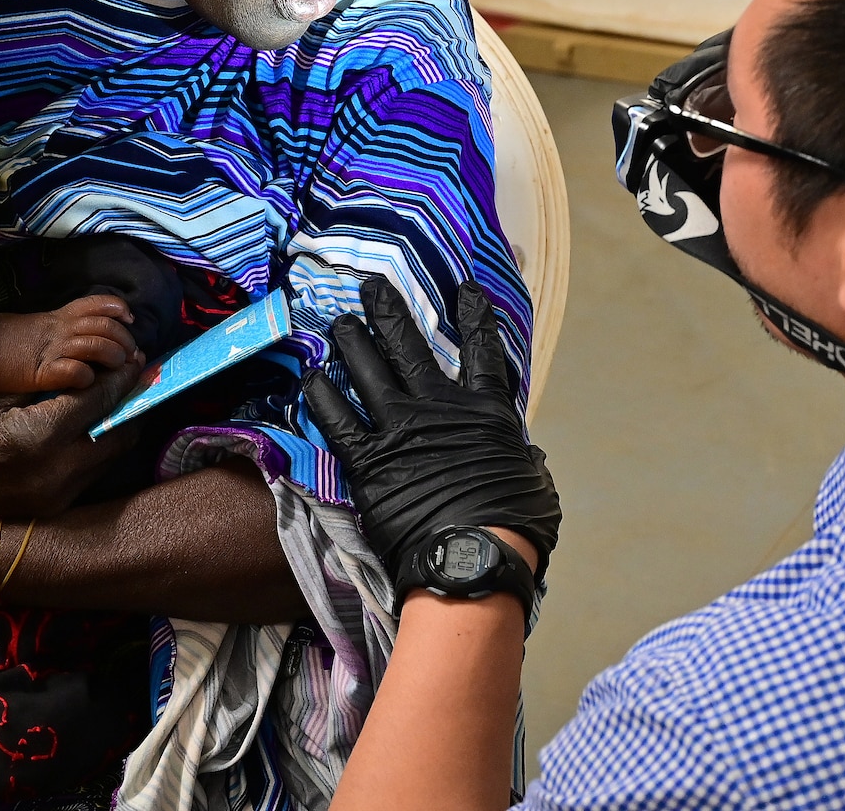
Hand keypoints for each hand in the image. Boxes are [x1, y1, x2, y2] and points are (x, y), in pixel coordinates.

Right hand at [0, 294, 141, 391]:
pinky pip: (74, 371)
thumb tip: (93, 333)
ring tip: (115, 367)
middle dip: (125, 340)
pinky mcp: (42, 372)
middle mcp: (62, 329)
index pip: (99, 303)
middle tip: (130, 355)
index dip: (119, 309)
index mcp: (62, 316)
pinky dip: (86, 376)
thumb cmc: (7, 338)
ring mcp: (53, 349)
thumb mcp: (42, 324)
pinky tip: (86, 380)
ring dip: (113, 356)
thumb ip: (65, 325)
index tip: (128, 320)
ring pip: (97, 345)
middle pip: (106, 326)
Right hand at [0, 347, 145, 521]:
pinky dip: (91, 453)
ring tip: (106, 401)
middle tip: (126, 378)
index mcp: (36, 440)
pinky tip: (81, 432)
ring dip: (112, 429)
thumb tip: (91, 367)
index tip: (135, 356)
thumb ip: (43, 385)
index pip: (100, 401)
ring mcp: (50, 502)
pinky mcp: (44, 515)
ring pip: (106, 460)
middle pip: (118, 435)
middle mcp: (53, 477)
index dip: (122, 376)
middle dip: (126, 404)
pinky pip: (85, 479)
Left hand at [303, 278, 560, 582]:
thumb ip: (524, 460)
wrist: (470, 557)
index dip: (475, 315)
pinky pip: (338, 419)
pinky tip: (311, 380)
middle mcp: (439, 408)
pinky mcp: (369, 460)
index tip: (465, 289)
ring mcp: (400, 429)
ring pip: (369, 371)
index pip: (483, 351)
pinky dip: (323, 397)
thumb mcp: (534, 483)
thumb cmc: (512, 527)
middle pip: (410, 346)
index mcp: (486, 411)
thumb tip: (527, 458)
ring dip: (352, 342)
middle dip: (389, 311)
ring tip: (339, 322)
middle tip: (371, 287)